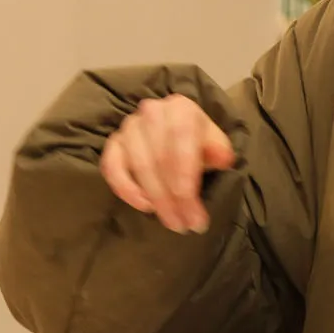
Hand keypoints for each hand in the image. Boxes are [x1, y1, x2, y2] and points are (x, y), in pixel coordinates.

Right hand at [98, 95, 236, 234]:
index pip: (181, 140)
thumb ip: (219, 149)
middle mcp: (151, 113)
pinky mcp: (114, 143)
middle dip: (173, 197)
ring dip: (155, 198)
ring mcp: (129, 127)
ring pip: (138, 166)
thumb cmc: (197, 142)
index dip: (186, 179)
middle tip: (185, 224)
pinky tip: (144, 206)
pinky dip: (125, 189)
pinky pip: (111, 167)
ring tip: (171, 221)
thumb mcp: (214, 144)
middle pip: (159, 158)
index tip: (195, 211)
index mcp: (180, 108)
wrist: (177, 132)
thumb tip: (222, 158)